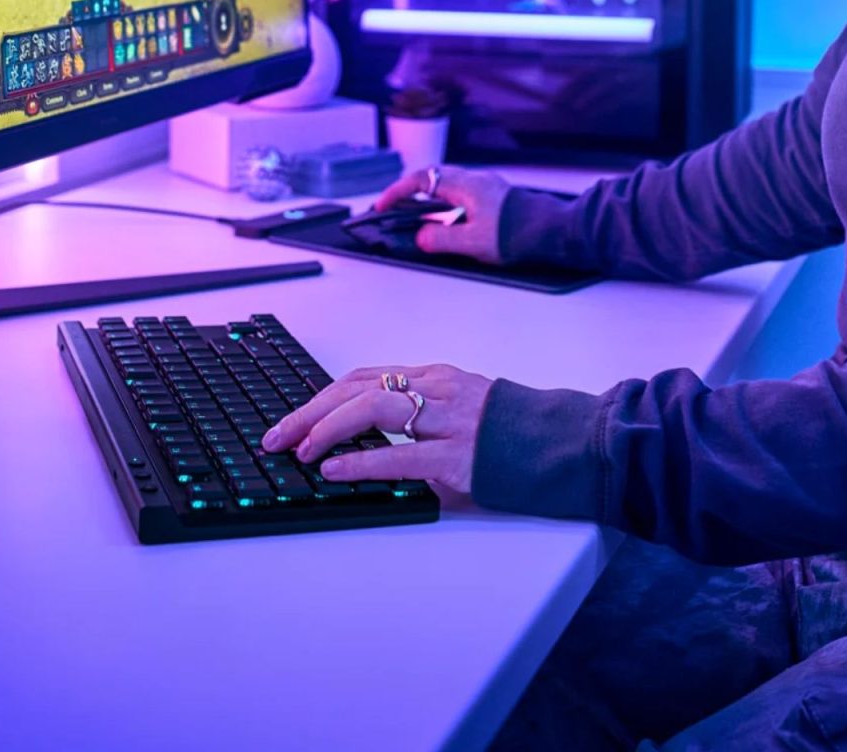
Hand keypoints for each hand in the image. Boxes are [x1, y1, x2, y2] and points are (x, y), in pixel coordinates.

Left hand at [261, 364, 492, 494]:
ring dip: (325, 429)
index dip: (320, 398)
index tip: (293, 419)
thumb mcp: (461, 411)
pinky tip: (333, 469)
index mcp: (434, 377)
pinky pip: (399, 455)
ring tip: (299, 450)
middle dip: (309, 412)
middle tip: (278, 437)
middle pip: (356, 389)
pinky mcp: (461, 456)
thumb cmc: (515, 432)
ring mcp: (450, 420)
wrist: (568, 443)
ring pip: (372, 410)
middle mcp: (438, 389)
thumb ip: (419, 419)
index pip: (362, 378)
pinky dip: (359, 460)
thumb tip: (368, 442)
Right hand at [375, 167, 511, 263]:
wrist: (554, 232)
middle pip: (434, 176)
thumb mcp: (472, 243)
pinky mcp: (498, 197)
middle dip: (411, 191)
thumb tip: (421, 237)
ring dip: (430, 197)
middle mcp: (477, 181)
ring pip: (450, 184)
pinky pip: (463, 193)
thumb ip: (441, 239)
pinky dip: (447, 203)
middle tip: (395, 206)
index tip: (382, 205)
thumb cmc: (518, 234)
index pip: (421, 180)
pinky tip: (449, 221)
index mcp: (466, 186)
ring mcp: (488, 187)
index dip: (397, 192)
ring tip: (418, 216)